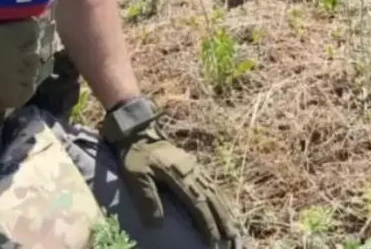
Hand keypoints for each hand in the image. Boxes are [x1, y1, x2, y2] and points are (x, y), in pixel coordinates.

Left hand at [102, 100, 242, 247]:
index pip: (198, 203)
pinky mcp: (196, 167)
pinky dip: (223, 200)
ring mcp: (196, 169)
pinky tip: (227, 210)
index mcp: (180, 176)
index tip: (214, 241)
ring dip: (227, 212)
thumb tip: (157, 224)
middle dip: (224, 222)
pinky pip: (214, 186)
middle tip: (233, 241)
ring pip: (216, 193)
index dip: (207, 223)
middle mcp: (193, 172)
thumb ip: (147, 197)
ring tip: (234, 230)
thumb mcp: (136, 176)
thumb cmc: (137, 156)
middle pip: (213, 200)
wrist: (140, 133)